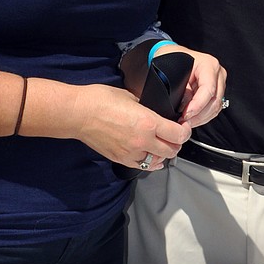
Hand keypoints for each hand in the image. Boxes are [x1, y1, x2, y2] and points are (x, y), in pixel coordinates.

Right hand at [67, 83, 189, 170]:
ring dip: (163, 154)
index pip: (179, 134)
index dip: (185, 130)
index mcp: (148, 122)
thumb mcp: (131, 96)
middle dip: (177, 143)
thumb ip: (146, 107)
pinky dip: (150, 162)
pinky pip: (142, 166)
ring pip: (158, 161)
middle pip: (172, 150)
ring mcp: (131, 153)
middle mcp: (142, 141)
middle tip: (175, 135)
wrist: (78, 113)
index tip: (184, 126)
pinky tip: (150, 156)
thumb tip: (155, 111)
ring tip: (162, 145)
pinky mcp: (120, 159)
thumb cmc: (100, 100)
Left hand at [158, 45, 227, 127]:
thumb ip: (180, 90)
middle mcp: (218, 73)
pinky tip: (192, 119)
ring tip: (186, 122)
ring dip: (201, 118)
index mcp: (208, 64)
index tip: (185, 115)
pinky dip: (203, 116)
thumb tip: (183, 108)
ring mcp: (219, 82)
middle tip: (184, 122)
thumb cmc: (171, 59)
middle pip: (215, 101)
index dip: (197, 105)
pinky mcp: (217, 91)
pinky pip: (214, 108)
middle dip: (199, 115)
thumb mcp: (172, 71)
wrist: (173, 55)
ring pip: (216, 106)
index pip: (208, 89)